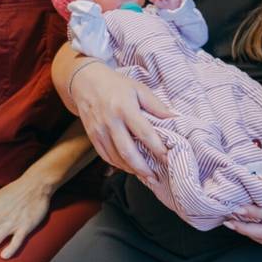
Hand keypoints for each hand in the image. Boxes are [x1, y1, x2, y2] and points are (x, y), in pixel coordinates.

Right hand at [68, 61, 172, 178]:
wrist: (85, 82)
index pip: (144, 133)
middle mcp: (110, 121)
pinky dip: (119, 165)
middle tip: (155, 179)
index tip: (168, 158)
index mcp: (124, 108)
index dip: (156, 148)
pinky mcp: (92, 137)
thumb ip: (157, 106)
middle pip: (128, 151)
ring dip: (132, 170)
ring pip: (116, 157)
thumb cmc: (116, 85)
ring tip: (146, 177)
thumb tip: (176, 119)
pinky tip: (130, 168)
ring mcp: (99, 131)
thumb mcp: (139, 89)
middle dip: (143, 168)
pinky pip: (106, 156)